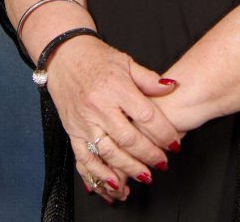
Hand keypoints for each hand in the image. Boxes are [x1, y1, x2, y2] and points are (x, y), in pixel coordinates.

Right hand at [45, 35, 182, 202]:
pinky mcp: (73, 132)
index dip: (163, 132)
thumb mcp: (126, 61)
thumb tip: (171, 86)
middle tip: (163, 163)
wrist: (64, 56)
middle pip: (128, 138)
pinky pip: (85, 158)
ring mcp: (84, 121)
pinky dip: (98, 173)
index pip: (145, 115)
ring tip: (145, 176)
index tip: (174, 143)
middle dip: (149, 154)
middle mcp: (99, 107)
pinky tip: (112, 183)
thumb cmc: (96, 57)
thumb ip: (148, 78)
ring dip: (128, 168)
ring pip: (108, 152)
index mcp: (116, 88)